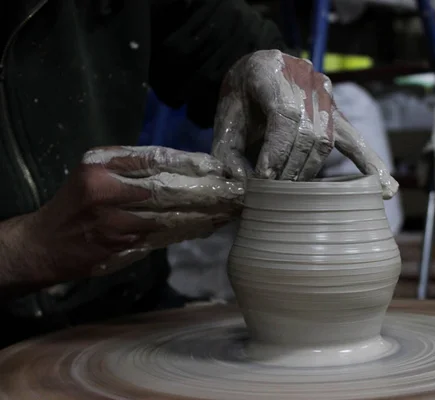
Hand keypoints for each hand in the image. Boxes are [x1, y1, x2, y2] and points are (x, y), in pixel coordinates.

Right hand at [30, 146, 242, 281]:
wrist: (43, 244)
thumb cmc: (76, 204)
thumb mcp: (96, 173)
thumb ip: (133, 169)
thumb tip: (187, 170)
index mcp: (101, 163)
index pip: (155, 159)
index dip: (191, 163)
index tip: (219, 167)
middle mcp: (107, 189)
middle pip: (168, 188)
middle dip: (205, 191)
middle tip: (235, 191)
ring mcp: (114, 220)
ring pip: (170, 215)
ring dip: (204, 214)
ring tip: (229, 210)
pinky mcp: (120, 245)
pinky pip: (163, 236)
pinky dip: (187, 231)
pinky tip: (208, 226)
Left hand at [211, 49, 398, 198]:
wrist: (257, 70)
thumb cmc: (239, 97)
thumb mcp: (223, 119)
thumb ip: (228, 153)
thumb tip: (247, 187)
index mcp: (271, 72)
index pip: (285, 115)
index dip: (277, 151)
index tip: (265, 179)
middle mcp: (304, 79)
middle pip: (308, 131)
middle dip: (291, 169)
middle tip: (276, 193)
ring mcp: (325, 93)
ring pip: (327, 139)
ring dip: (310, 172)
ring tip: (296, 193)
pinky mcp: (336, 110)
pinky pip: (354, 139)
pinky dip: (369, 164)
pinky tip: (386, 190)